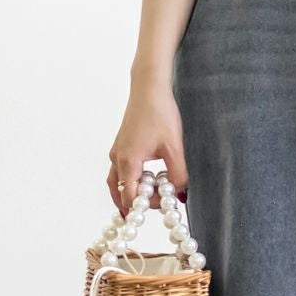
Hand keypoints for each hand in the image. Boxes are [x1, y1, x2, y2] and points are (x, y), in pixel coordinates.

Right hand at [106, 73, 189, 216]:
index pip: (131, 197)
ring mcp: (117, 152)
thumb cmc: (160, 114)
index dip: (146, 205)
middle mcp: (118, 158)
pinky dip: (130, 182)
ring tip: (148, 198)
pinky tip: (147, 180)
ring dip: (130, 193)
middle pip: (119, 193)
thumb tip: (179, 194)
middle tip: (157, 203)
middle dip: (137, 203)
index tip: (165, 201)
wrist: (149, 90)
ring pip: (116, 183)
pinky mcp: (120, 146)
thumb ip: (178, 175)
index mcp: (128, 161)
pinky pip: (120, 172)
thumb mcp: (174, 148)